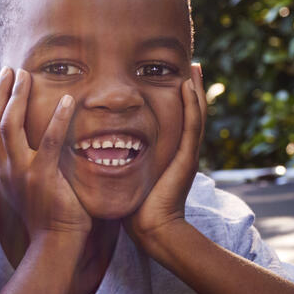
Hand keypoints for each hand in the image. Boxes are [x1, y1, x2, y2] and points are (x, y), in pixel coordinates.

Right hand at [0, 68, 88, 239]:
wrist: (54, 243)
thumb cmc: (46, 216)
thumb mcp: (25, 188)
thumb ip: (22, 166)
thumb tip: (26, 147)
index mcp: (0, 171)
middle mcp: (4, 169)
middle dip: (0, 93)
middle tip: (11, 70)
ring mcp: (21, 173)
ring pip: (10, 127)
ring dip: (17, 98)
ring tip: (27, 76)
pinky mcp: (43, 178)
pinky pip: (49, 143)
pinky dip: (57, 120)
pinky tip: (67, 101)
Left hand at [127, 63, 205, 247]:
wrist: (151, 230)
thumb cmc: (134, 208)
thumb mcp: (127, 177)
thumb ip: (119, 162)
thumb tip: (97, 150)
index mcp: (168, 153)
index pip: (174, 120)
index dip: (175, 99)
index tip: (170, 76)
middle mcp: (181, 150)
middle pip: (189, 112)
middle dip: (191, 88)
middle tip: (191, 63)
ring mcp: (187, 154)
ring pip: (195, 115)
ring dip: (195, 90)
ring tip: (195, 66)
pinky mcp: (187, 159)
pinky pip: (191, 127)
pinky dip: (192, 106)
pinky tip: (188, 86)